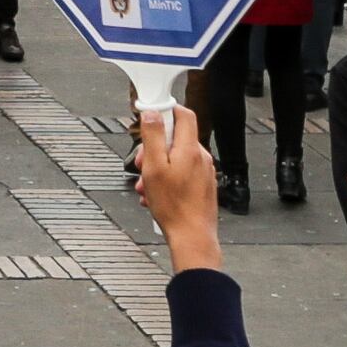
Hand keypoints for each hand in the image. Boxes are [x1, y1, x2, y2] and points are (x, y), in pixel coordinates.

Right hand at [132, 104, 225, 270]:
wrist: (192, 236)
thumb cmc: (174, 207)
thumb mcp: (154, 167)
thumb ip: (153, 137)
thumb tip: (152, 113)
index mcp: (189, 148)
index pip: (183, 113)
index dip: (166, 110)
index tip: (150, 118)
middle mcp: (200, 157)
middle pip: (174, 138)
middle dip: (154, 148)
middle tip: (143, 164)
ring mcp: (203, 172)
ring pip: (176, 158)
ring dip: (158, 168)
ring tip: (148, 186)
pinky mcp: (202, 186)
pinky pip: (182, 173)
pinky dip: (168, 179)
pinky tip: (157, 195)